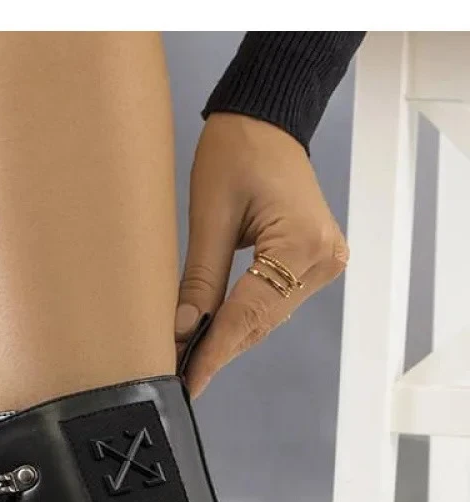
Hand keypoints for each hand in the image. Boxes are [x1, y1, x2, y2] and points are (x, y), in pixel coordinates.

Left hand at [175, 113, 348, 397]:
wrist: (266, 120)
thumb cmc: (237, 151)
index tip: (188, 381)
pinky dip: (242, 317)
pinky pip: (273, 302)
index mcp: (302, 244)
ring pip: (267, 317)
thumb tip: (182, 330)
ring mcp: (325, 262)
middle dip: (217, 350)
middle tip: (177, 377)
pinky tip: (213, 333)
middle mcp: (323, 259)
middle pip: (260, 322)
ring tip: (188, 360)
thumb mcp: (209, 216)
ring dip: (228, 338)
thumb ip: (200, 278)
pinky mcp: (315, 261)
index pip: (249, 313)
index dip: (214, 351)